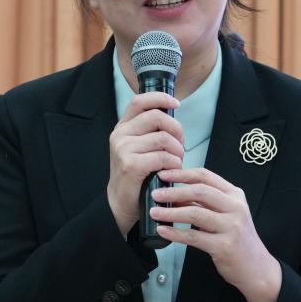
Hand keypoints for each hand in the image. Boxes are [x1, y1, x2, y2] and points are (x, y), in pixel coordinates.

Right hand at [107, 92, 183, 233]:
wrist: (122, 203)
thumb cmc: (138, 175)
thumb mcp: (140, 147)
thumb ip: (151, 130)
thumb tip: (173, 113)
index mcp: (123, 127)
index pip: (140, 101)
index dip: (160, 98)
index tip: (176, 103)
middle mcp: (120, 135)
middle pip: (157, 117)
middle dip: (177, 130)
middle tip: (180, 146)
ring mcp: (123, 149)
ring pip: (163, 138)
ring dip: (177, 151)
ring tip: (176, 162)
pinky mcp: (130, 165)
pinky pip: (163, 157)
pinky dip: (173, 164)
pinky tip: (171, 171)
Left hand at [149, 168, 281, 301]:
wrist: (256, 267)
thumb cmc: (238, 239)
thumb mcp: (228, 214)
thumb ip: (206, 203)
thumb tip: (175, 194)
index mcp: (235, 195)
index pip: (206, 176)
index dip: (182, 173)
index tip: (164, 174)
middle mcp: (235, 208)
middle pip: (200, 192)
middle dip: (174, 191)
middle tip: (155, 194)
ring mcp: (231, 227)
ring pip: (195, 214)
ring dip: (171, 212)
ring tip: (155, 212)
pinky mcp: (224, 246)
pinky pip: (193, 237)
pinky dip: (175, 233)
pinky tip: (163, 231)